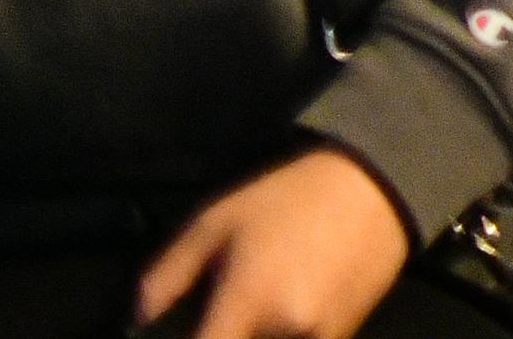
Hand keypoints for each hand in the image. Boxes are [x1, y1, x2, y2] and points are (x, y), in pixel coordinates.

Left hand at [134, 147, 414, 338]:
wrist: (375, 188)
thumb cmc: (285, 201)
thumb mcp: (213, 224)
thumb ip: (164, 279)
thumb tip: (137, 325)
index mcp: (247, 304)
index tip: (185, 333)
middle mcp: (285, 333)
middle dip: (221, 336)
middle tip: (216, 319)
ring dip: (249, 335)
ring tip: (250, 311)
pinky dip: (280, 336)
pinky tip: (278, 312)